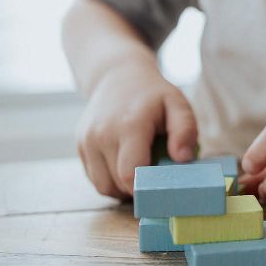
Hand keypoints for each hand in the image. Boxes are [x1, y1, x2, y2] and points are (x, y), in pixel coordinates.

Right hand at [76, 59, 197, 198]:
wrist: (118, 76)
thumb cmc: (153, 94)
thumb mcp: (177, 104)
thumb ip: (185, 130)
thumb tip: (183, 159)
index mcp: (129, 125)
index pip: (130, 173)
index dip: (147, 189)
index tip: (163, 189)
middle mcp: (102, 134)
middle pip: (118, 183)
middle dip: (140, 189)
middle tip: (157, 179)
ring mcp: (87, 141)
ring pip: (103, 186)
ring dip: (123, 188)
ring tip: (142, 173)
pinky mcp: (80, 146)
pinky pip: (95, 178)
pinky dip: (111, 180)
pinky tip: (127, 165)